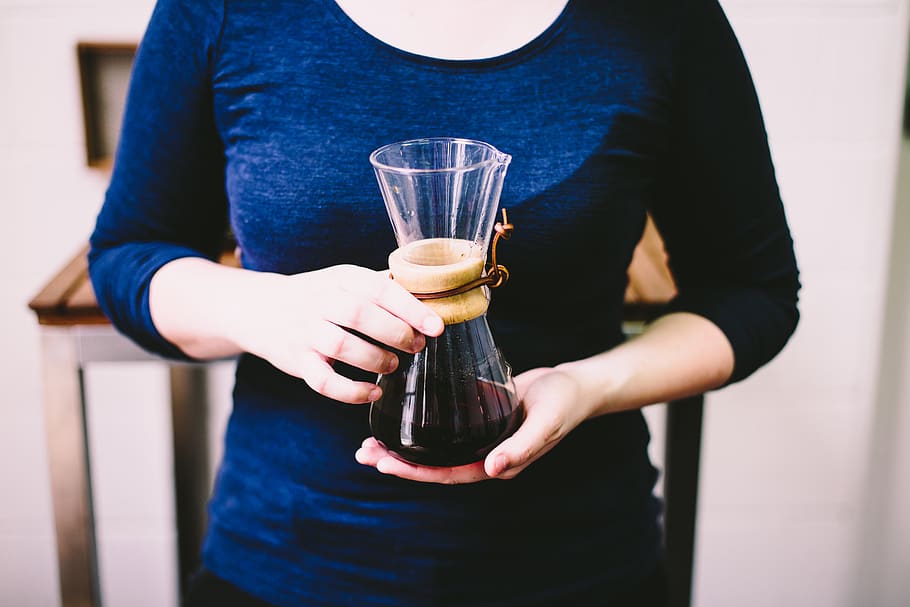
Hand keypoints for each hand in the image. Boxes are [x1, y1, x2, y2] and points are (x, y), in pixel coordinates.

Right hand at [233, 265, 443, 403]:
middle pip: (360, 315)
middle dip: (395, 333)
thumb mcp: (344, 280)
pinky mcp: (296, 361)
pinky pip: (323, 381)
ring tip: (393, 364)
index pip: (379, 288)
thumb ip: (380, 286)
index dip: (411, 309)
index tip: (436, 327)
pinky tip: (373, 392)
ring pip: (341, 346)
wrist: (259, 309)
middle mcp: (320, 301)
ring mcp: (305, 331)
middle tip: (415, 346)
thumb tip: (429, 294)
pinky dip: (351, 392)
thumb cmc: (317, 296)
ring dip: (375, 359)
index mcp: (341, 278)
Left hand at [355, 366, 594, 482]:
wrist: (574, 385)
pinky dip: (420, 425)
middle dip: (398, 461)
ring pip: (434, 447)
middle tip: (363, 453)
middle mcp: (484, 456)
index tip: (384, 463)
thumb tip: (493, 470)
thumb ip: (522, 447)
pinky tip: (399, 414)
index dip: (415, 471)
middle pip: (433, 465)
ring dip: (403, 445)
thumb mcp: (546, 422)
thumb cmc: (563, 403)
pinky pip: (443, 427)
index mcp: (497, 465)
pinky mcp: (477, 418)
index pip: (447, 474)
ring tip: (370, 439)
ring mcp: (479, 439)